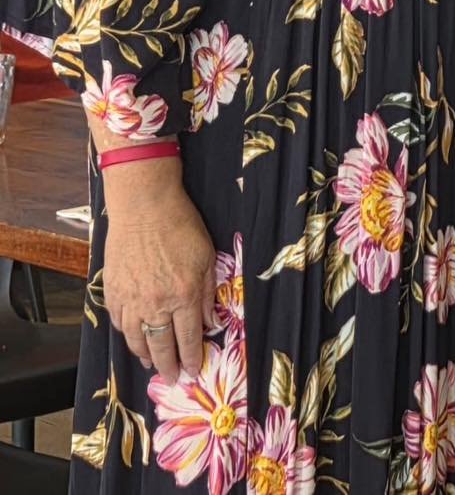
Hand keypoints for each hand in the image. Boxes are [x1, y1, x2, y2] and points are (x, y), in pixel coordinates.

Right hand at [102, 169, 215, 383]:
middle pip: (162, 347)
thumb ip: (208, 292)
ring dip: (145, 356)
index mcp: (184, 295)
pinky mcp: (113, 292)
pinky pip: (119, 324)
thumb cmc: (180, 224)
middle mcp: (156, 303)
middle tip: (173, 378)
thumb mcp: (207, 256)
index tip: (193, 371)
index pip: (189, 338)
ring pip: (137, 341)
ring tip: (152, 364)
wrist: (143, 205)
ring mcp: (132, 300)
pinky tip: (134, 339)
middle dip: (169, 366)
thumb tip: (211, 321)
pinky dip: (127, 336)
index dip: (191, 358)